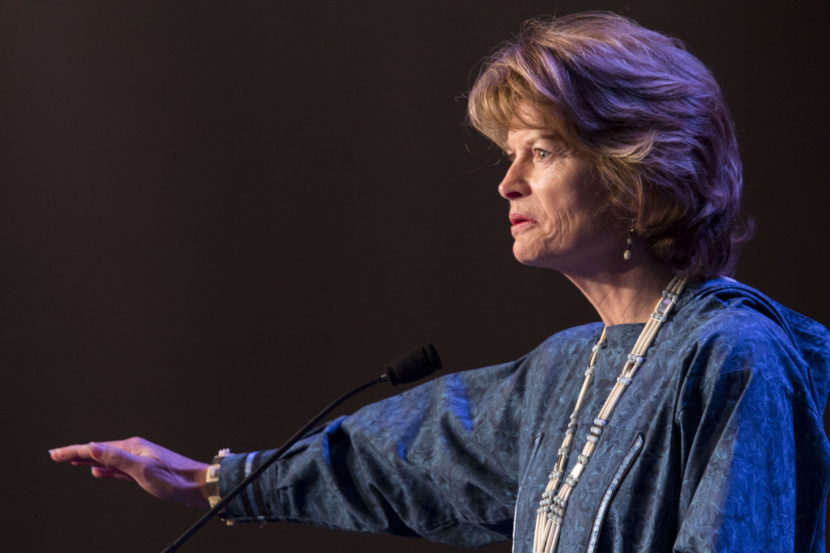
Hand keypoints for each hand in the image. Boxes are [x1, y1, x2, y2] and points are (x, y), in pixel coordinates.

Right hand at [49, 437, 209, 507]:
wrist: (198, 485)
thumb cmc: (174, 478)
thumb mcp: (142, 470)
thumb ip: (117, 459)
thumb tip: (93, 446)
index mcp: (132, 447)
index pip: (96, 448)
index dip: (74, 451)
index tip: (55, 454)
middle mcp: (134, 450)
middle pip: (99, 451)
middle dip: (77, 453)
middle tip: (56, 456)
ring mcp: (139, 459)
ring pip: (107, 460)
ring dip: (89, 460)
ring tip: (73, 461)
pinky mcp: (143, 470)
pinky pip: (117, 469)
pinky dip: (105, 470)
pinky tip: (98, 472)